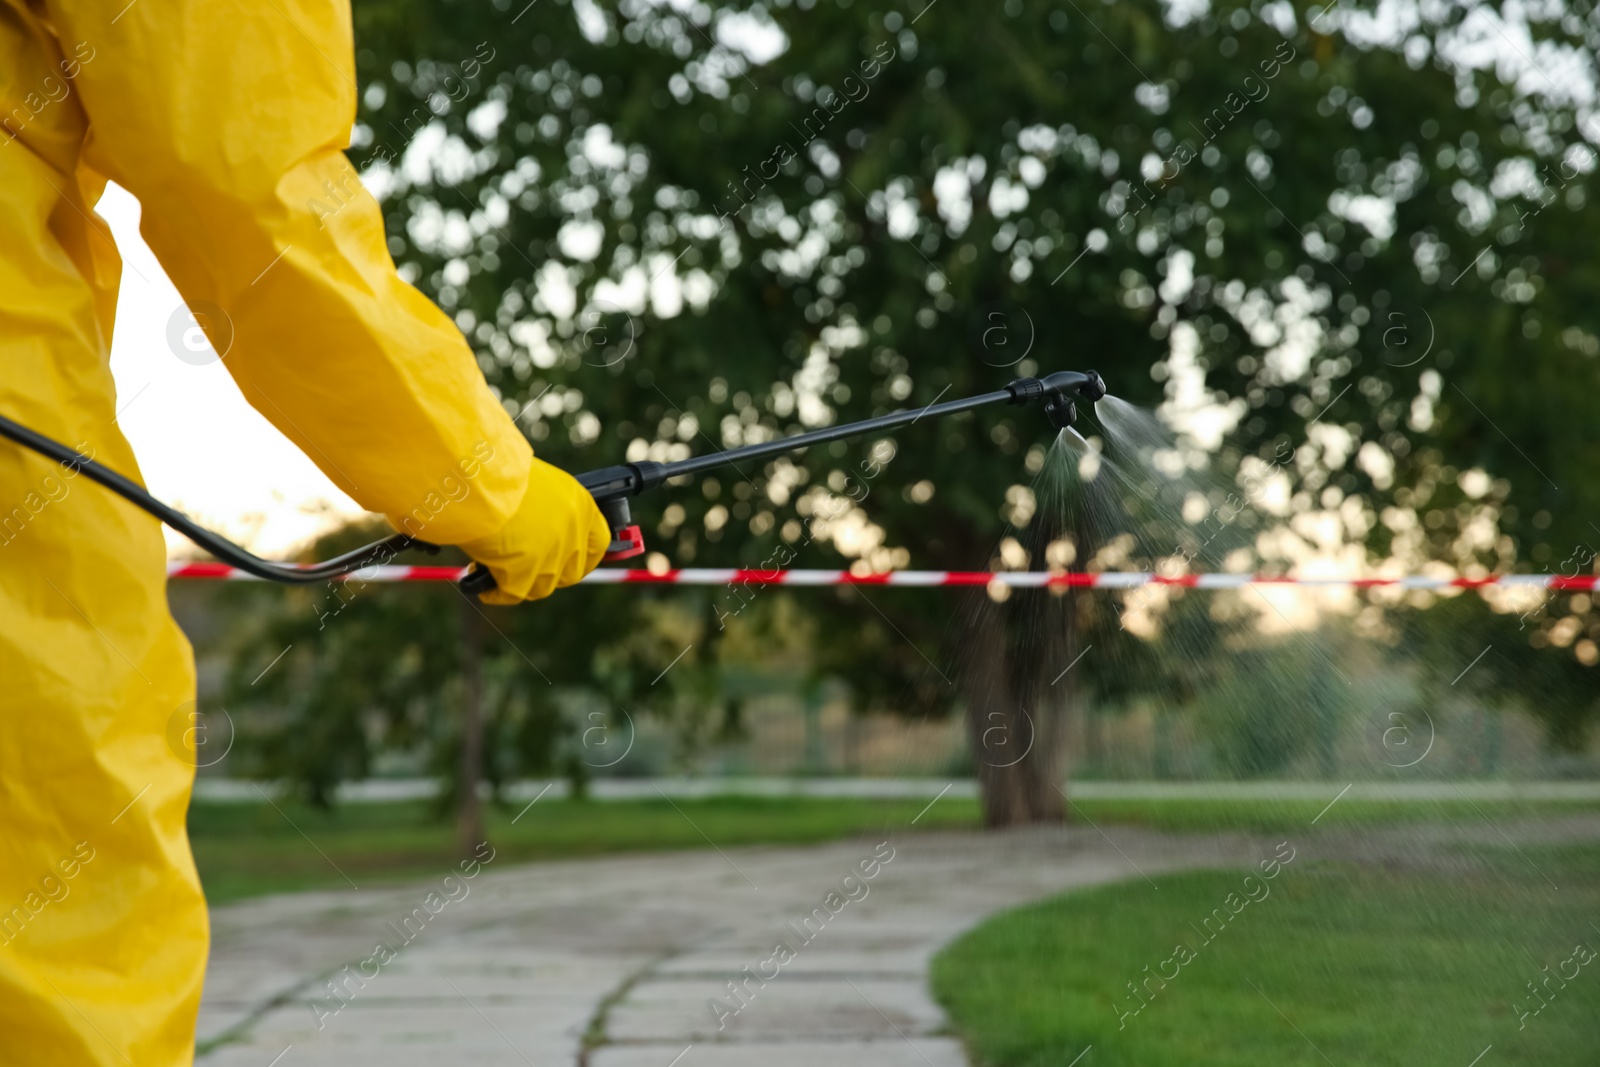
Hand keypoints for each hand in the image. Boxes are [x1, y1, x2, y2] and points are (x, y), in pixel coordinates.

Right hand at [458, 457, 609, 603]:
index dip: (588, 555)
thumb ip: (548, 507)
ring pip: (542, 586)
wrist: (481, 481)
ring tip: (499, 569)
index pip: (599, 543)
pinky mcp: (521, 578)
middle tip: (532, 565)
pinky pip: (511, 594)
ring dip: (524, 582)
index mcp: (582, 508)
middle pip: (573, 571)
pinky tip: (482, 583)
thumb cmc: (503, 471)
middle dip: (554, 572)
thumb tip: (538, 525)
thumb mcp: (538, 483)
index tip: (577, 558)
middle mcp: (572, 537)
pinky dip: (496, 591)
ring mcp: (549, 561)